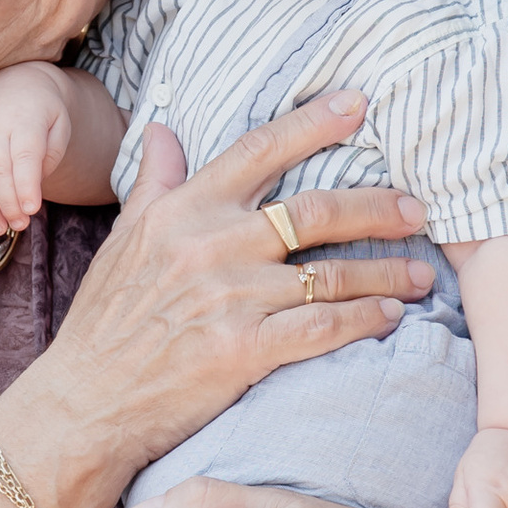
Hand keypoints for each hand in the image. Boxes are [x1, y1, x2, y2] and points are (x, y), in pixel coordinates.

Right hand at [0, 62, 72, 235]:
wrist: (11, 79)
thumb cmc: (40, 110)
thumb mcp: (59, 125)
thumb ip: (50, 156)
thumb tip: (31, 188)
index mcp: (25, 118)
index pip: (23, 156)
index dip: (25, 187)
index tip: (30, 210)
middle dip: (7, 204)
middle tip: (19, 225)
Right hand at [29, 89, 433, 472]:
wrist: (85, 403)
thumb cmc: (106, 323)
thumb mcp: (123, 240)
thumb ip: (155, 182)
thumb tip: (165, 129)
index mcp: (183, 210)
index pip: (258, 150)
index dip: (313, 122)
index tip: (359, 104)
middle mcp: (211, 245)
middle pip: (315, 209)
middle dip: (378, 206)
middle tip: (418, 209)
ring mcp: (230, 298)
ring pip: (331, 272)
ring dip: (386, 271)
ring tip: (422, 274)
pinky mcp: (244, 350)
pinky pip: (323, 328)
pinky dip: (364, 321)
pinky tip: (389, 319)